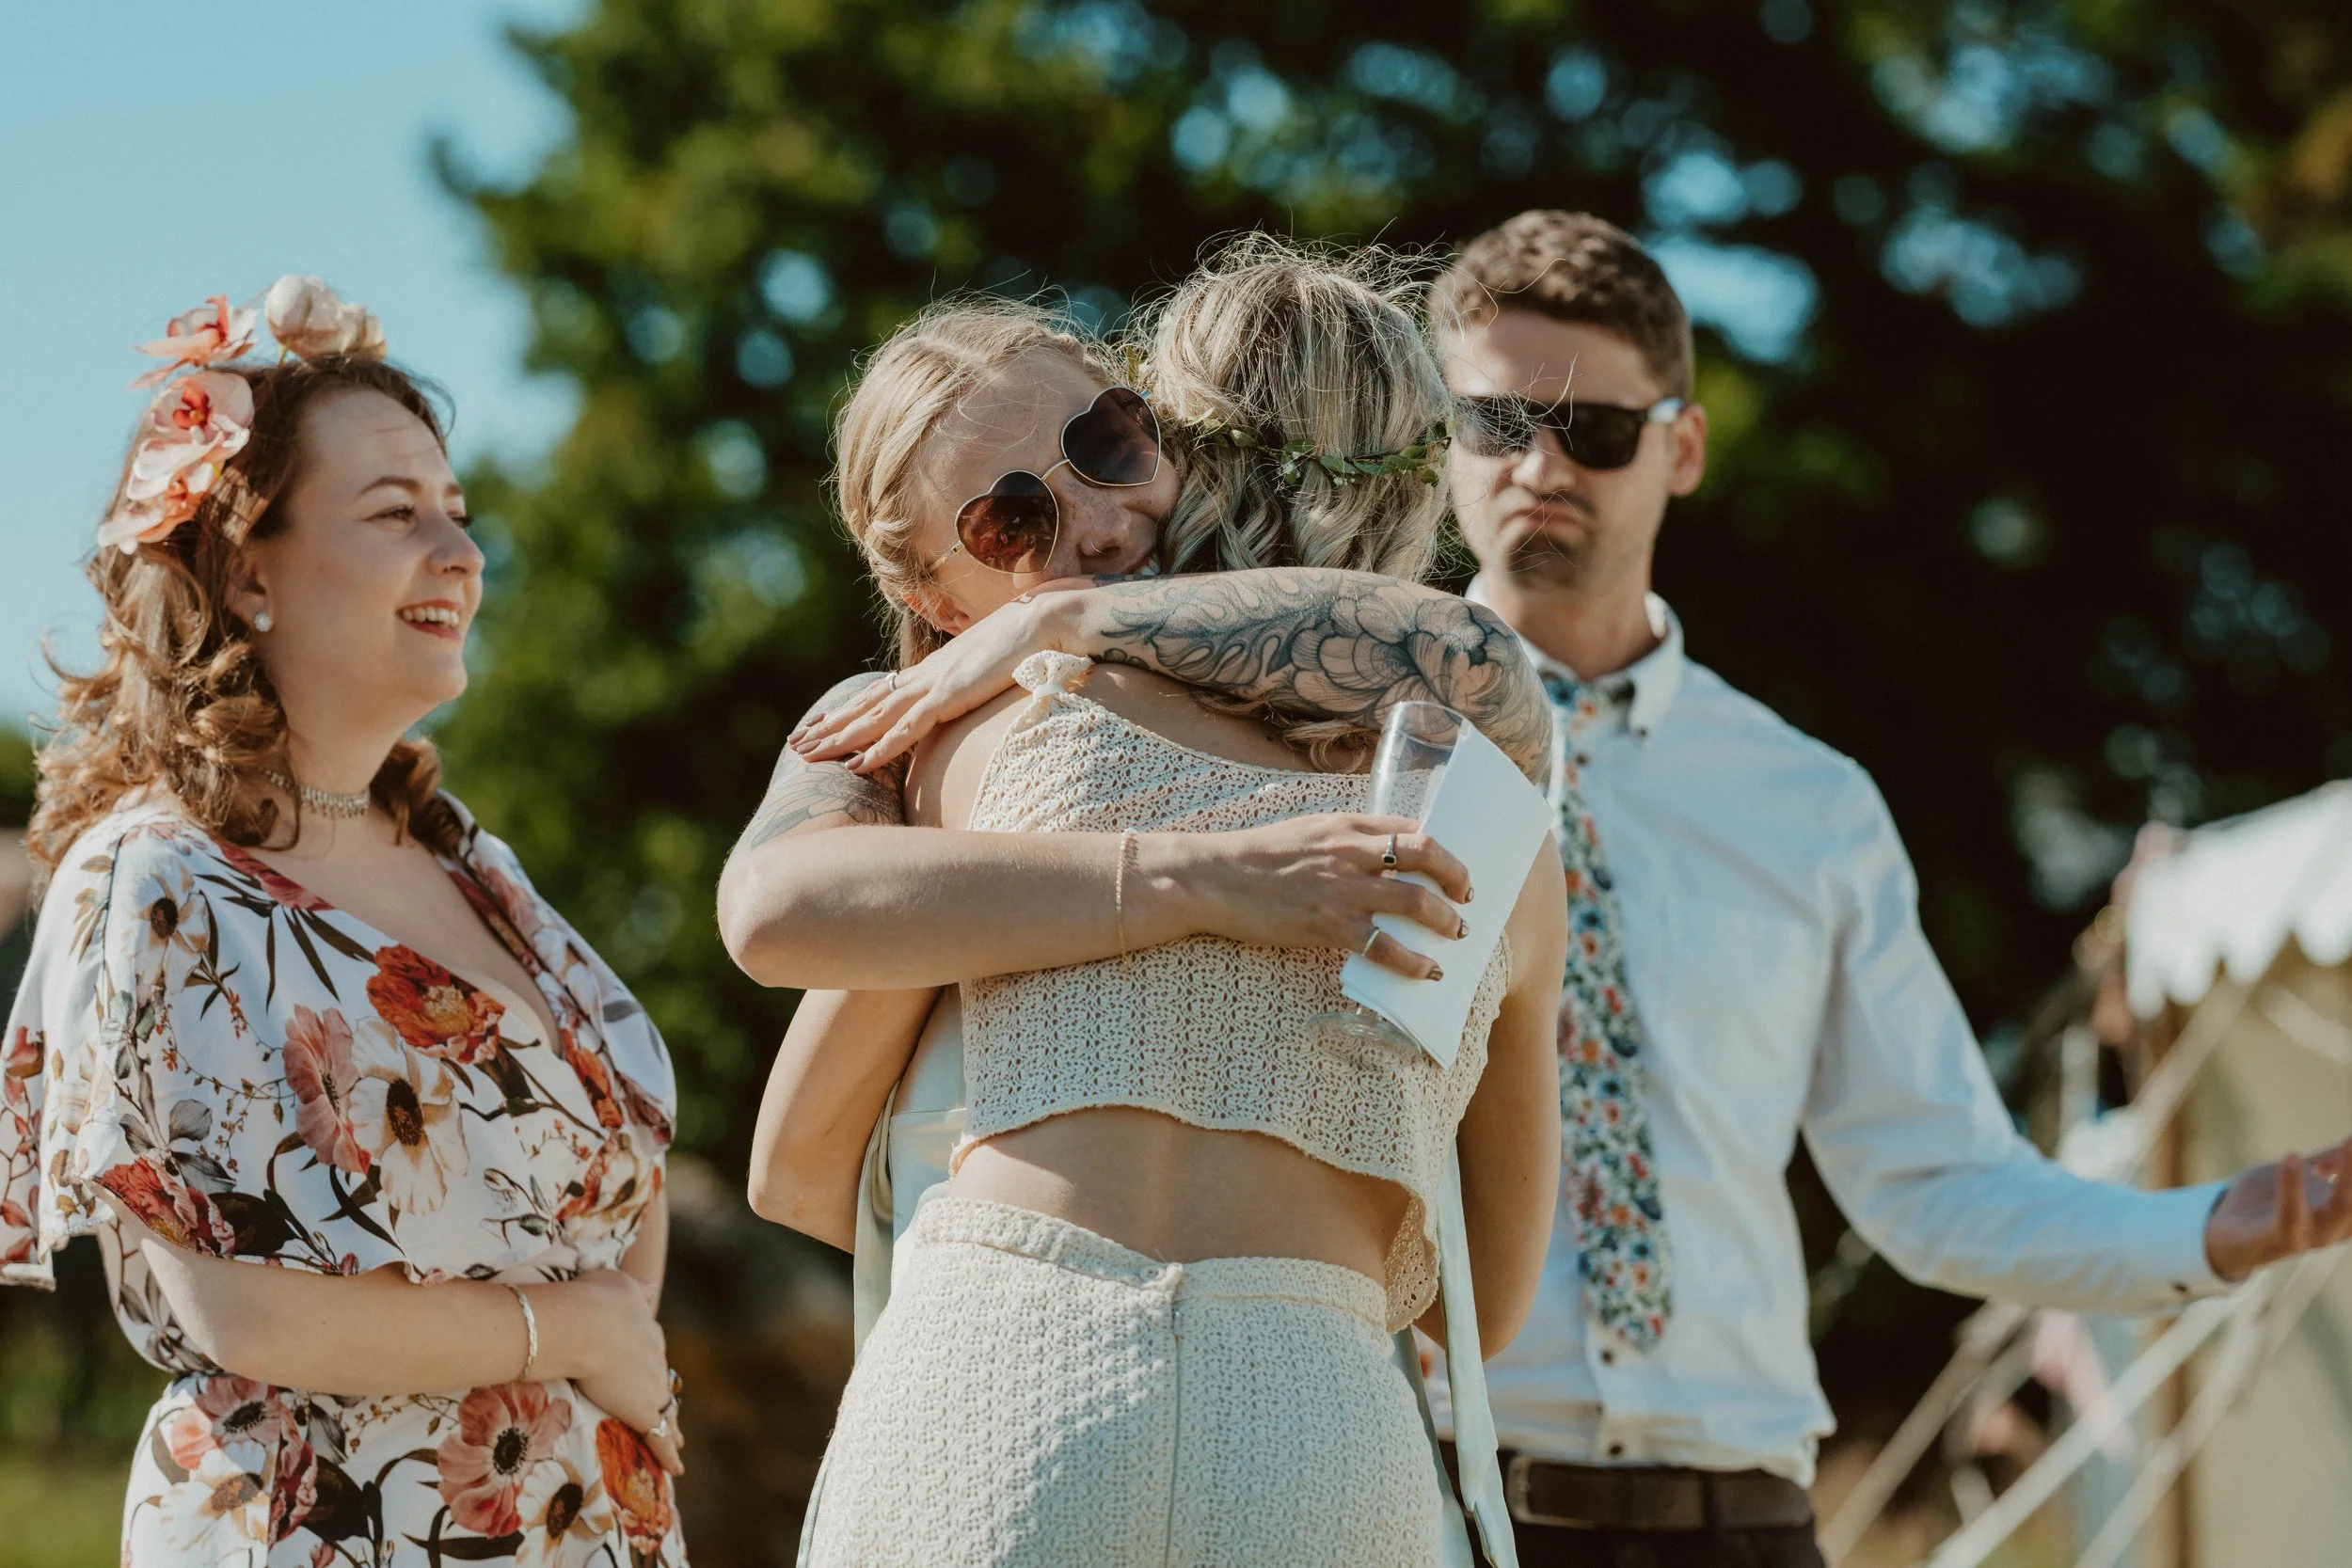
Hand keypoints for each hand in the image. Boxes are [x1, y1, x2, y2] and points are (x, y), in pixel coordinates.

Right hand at [564, 1270, 684, 1474]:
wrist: (584, 1324)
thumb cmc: (591, 1299)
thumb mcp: (618, 1282)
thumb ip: (635, 1287)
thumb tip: (651, 1286)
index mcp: (646, 1327)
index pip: (649, 1346)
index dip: (646, 1357)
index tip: (646, 1365)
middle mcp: (654, 1356)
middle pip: (661, 1377)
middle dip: (661, 1389)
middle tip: (664, 1403)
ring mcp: (651, 1385)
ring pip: (666, 1407)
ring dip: (671, 1422)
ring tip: (677, 1438)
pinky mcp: (642, 1411)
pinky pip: (660, 1436)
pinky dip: (668, 1453)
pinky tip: (677, 1467)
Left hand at [790, 592, 1076, 771]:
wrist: (1046, 621)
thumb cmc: (1029, 642)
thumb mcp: (992, 668)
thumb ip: (975, 683)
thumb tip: (972, 693)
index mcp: (934, 671)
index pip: (880, 694)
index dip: (849, 710)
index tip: (822, 725)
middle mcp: (926, 676)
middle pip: (866, 705)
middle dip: (829, 727)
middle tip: (796, 745)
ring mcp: (935, 685)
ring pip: (874, 717)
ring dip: (839, 738)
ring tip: (807, 755)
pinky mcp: (950, 695)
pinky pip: (907, 728)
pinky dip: (880, 747)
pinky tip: (857, 764)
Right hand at [1156, 813, 1472, 980]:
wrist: (1215, 878)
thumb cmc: (1259, 857)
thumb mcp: (1308, 830)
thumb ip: (1346, 838)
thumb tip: (1385, 855)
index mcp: (1346, 825)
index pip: (1410, 827)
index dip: (1442, 847)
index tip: (1455, 865)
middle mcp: (1351, 852)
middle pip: (1426, 856)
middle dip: (1457, 877)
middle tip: (1468, 897)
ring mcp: (1341, 889)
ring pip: (1414, 901)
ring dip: (1445, 920)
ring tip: (1458, 934)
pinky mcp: (1327, 925)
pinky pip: (1383, 946)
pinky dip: (1412, 961)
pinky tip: (1427, 972)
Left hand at [2202, 1138, 2351, 1282]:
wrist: (2223, 1236)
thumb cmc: (2266, 1203)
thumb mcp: (2299, 1175)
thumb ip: (2325, 1162)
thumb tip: (2350, 1140)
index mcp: (2342, 1216)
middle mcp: (2334, 1229)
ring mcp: (2311, 1237)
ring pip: (2341, 1209)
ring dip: (2348, 1177)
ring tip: (2348, 1143)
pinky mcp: (2280, 1239)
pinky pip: (2292, 1214)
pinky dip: (2293, 1186)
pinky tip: (2292, 1158)